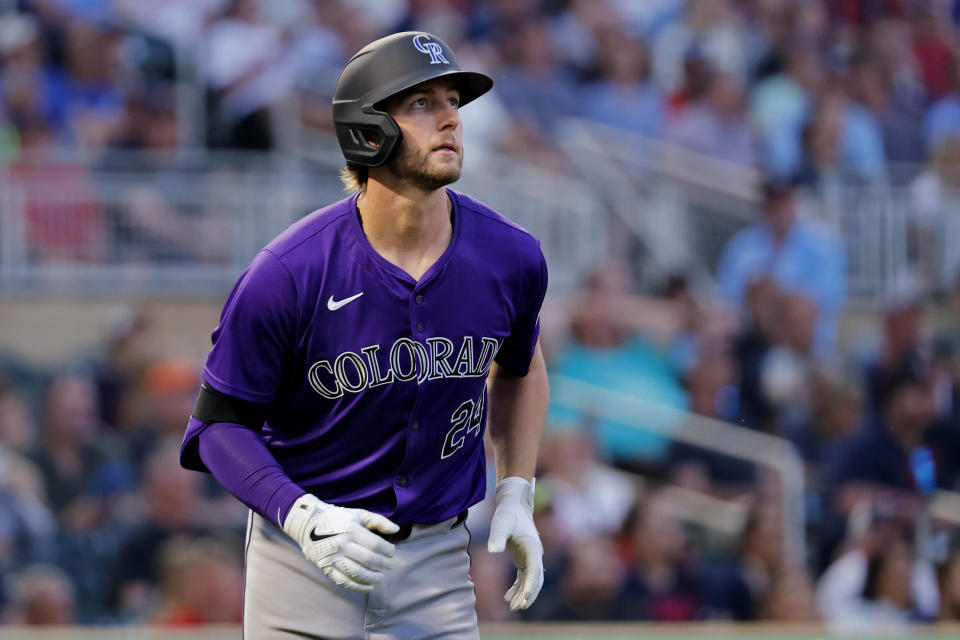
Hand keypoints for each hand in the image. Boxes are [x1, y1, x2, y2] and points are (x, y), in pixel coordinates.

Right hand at [282, 494, 399, 592]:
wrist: (308, 523)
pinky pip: (344, 582)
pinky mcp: (326, 568)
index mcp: (351, 530)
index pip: (375, 544)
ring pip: (357, 573)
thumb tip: (396, 530)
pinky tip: (369, 587)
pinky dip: (358, 587)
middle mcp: (342, 544)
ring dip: (373, 578)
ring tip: (380, 577)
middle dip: (384, 564)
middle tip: (390, 565)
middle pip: (369, 559)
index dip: (388, 550)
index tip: (393, 553)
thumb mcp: (358, 514)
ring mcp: (333, 557)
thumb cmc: (338, 518)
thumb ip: (379, 521)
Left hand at [487, 476, 543, 610]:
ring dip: (523, 594)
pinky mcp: (524, 558)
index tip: (525, 599)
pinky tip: (507, 597)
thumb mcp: (500, 524)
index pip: (535, 571)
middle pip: (536, 579)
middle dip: (528, 595)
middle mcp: (535, 554)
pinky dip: (518, 587)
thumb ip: (497, 537)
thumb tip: (492, 551)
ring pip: (531, 580)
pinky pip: (524, 577)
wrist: (513, 504)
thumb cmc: (507, 514)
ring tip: (512, 607)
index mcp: (532, 547)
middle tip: (518, 608)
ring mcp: (530, 557)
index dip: (531, 586)